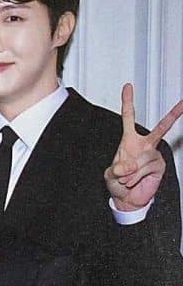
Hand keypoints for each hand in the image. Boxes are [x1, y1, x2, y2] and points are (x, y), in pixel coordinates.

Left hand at [104, 83, 182, 211]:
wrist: (127, 199)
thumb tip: (129, 164)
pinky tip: (134, 180)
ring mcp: (154, 154)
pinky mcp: (160, 165)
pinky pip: (146, 167)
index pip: (128, 118)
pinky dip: (136, 176)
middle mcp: (144, 145)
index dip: (128, 102)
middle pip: (161, 127)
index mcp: (129, 141)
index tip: (128, 86)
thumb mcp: (111, 175)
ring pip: (143, 158)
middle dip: (174, 115)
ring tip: (127, 178)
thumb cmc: (118, 184)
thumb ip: (117, 169)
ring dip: (130, 171)